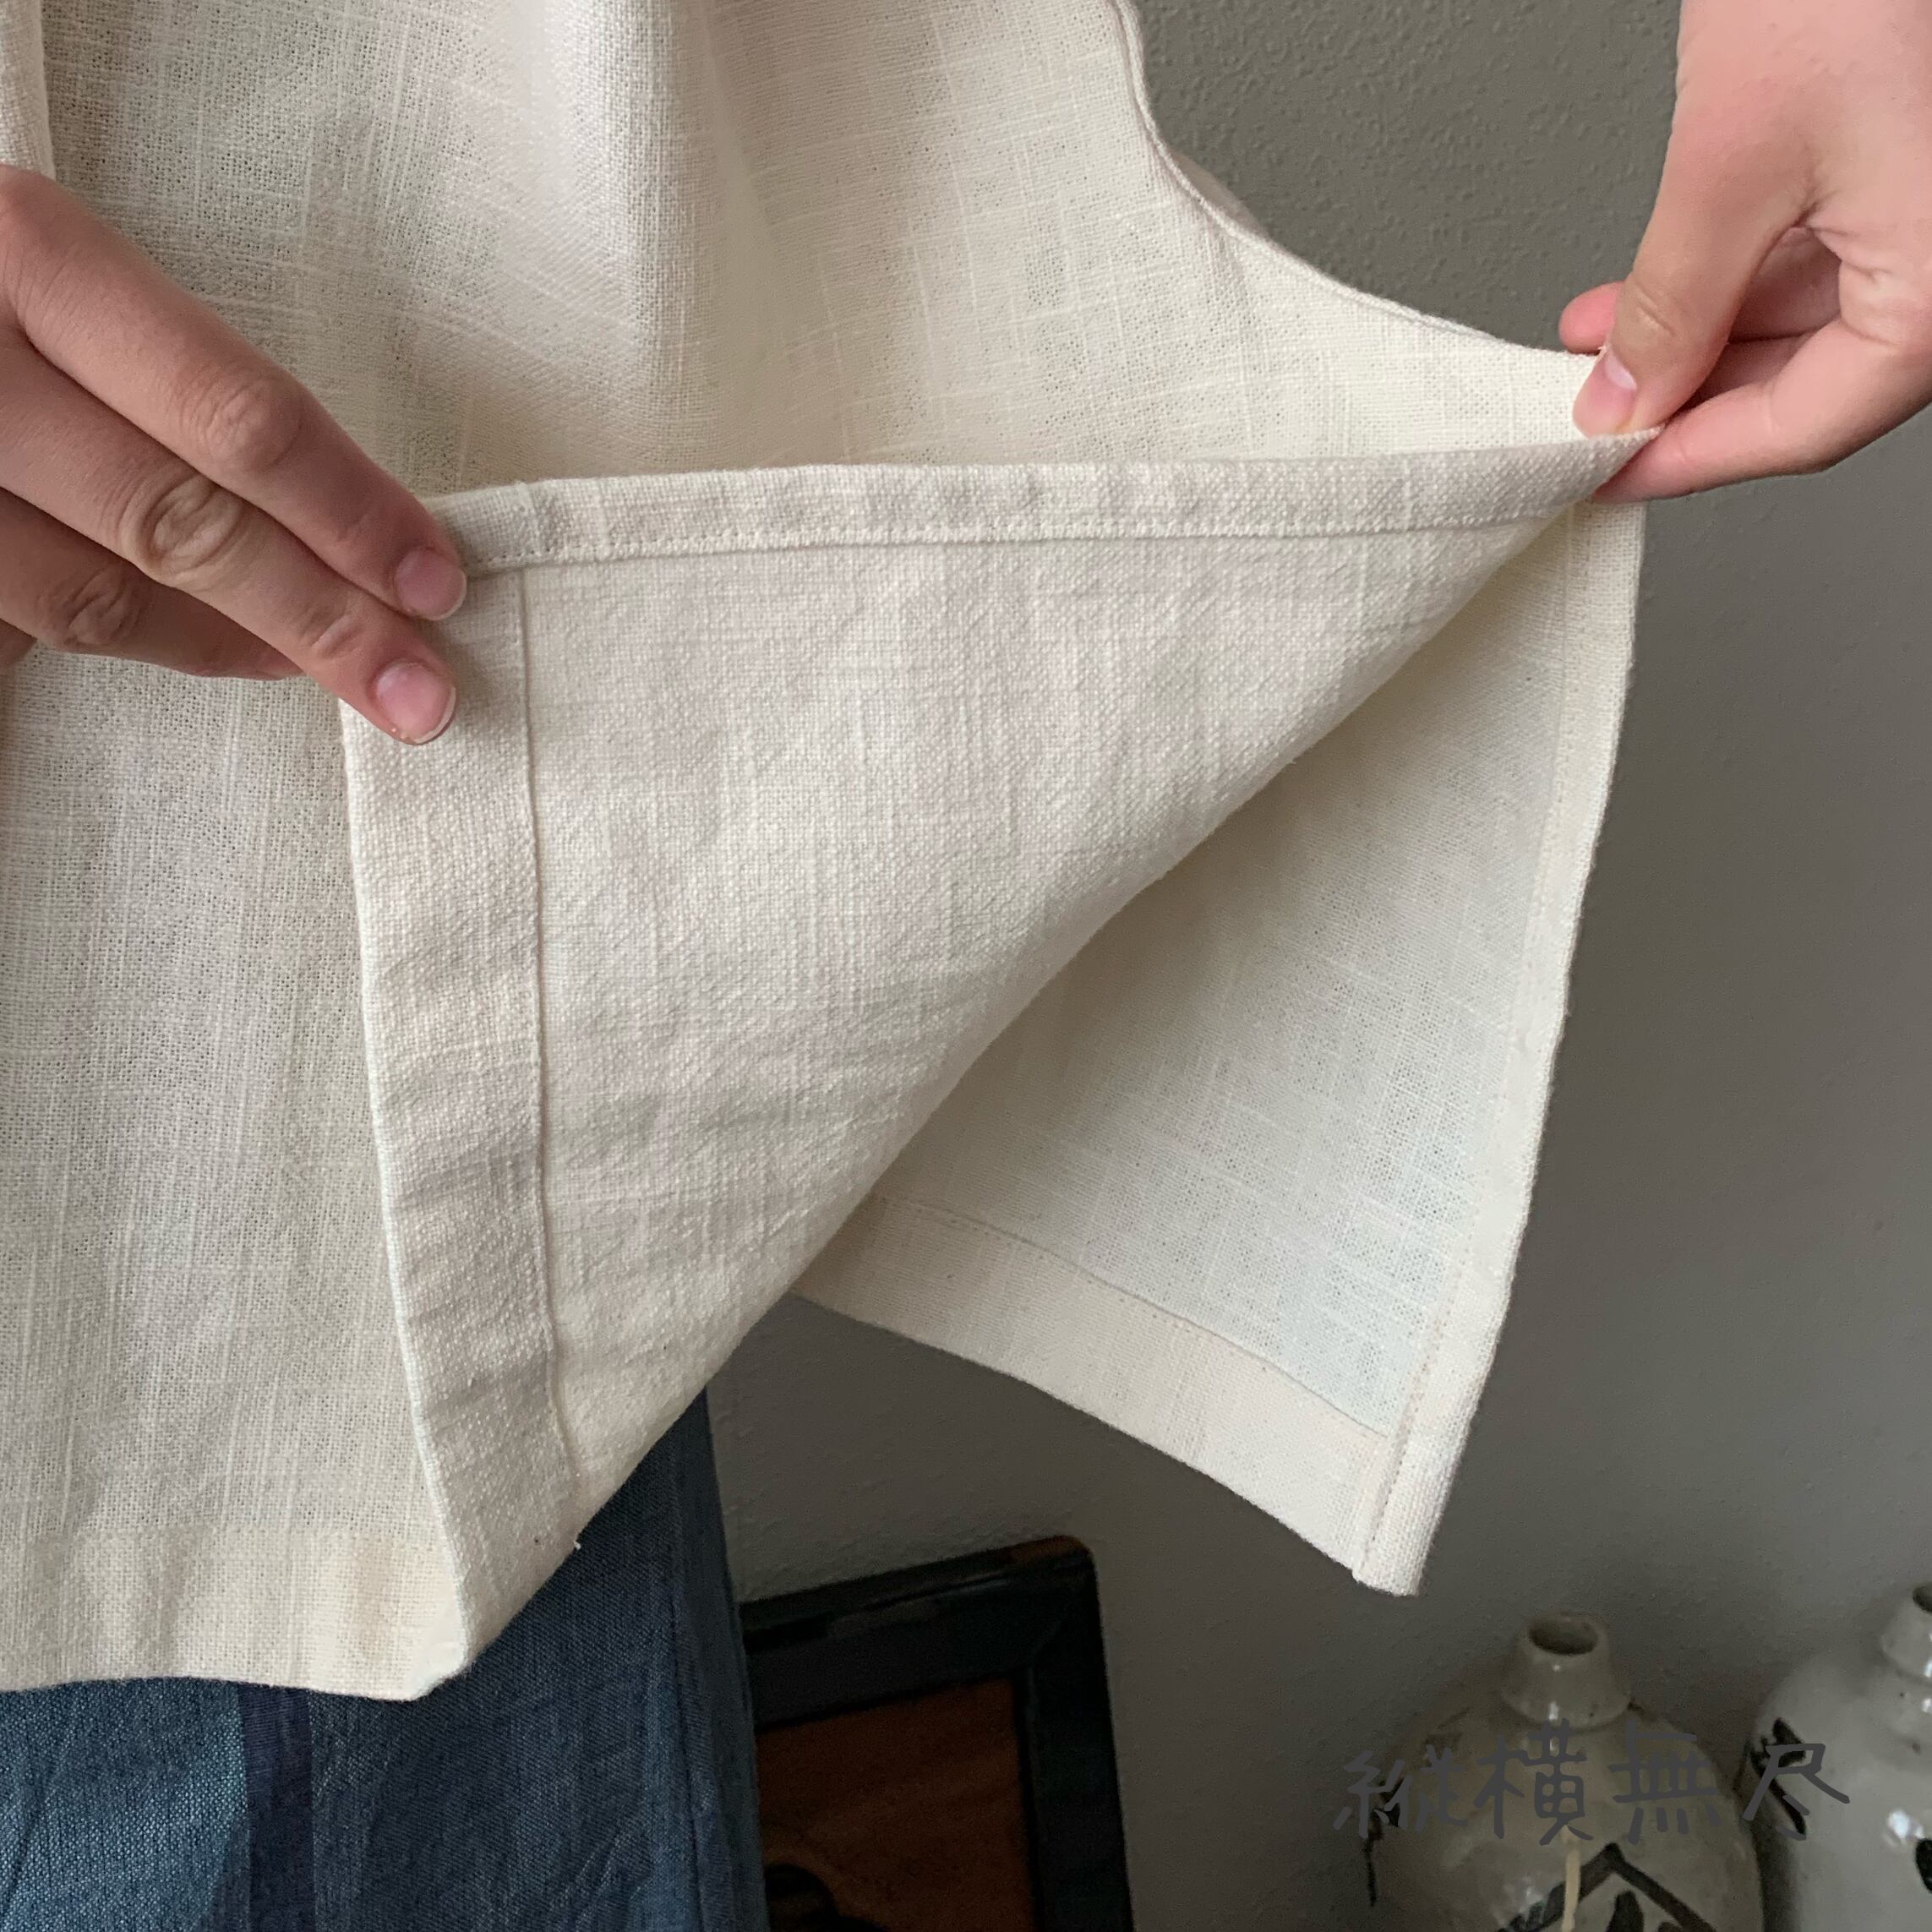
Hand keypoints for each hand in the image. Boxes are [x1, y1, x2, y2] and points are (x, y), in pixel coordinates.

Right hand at [0, 163, 464, 742]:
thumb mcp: (53, 273)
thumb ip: (167, 369)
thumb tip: (340, 509)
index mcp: (32, 255)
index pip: (235, 414)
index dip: (350, 513)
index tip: (436, 582)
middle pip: (183, 525)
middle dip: (323, 620)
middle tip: (418, 689)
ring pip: (98, 599)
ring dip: (232, 647)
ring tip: (312, 665)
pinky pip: (25, 632)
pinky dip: (131, 645)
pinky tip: (204, 648)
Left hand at [1562, 0, 1931, 501]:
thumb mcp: (1733, 162)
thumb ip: (1673, 300)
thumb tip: (1626, 397)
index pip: (1807, 426)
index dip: (1691, 457)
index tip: (1605, 474)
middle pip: (1813, 385)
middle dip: (1687, 398)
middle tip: (1593, 415)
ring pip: (1813, 325)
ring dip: (1696, 339)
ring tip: (1597, 347)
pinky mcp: (1914, 173)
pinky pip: (1828, 258)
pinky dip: (1734, 280)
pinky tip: (1650, 292)